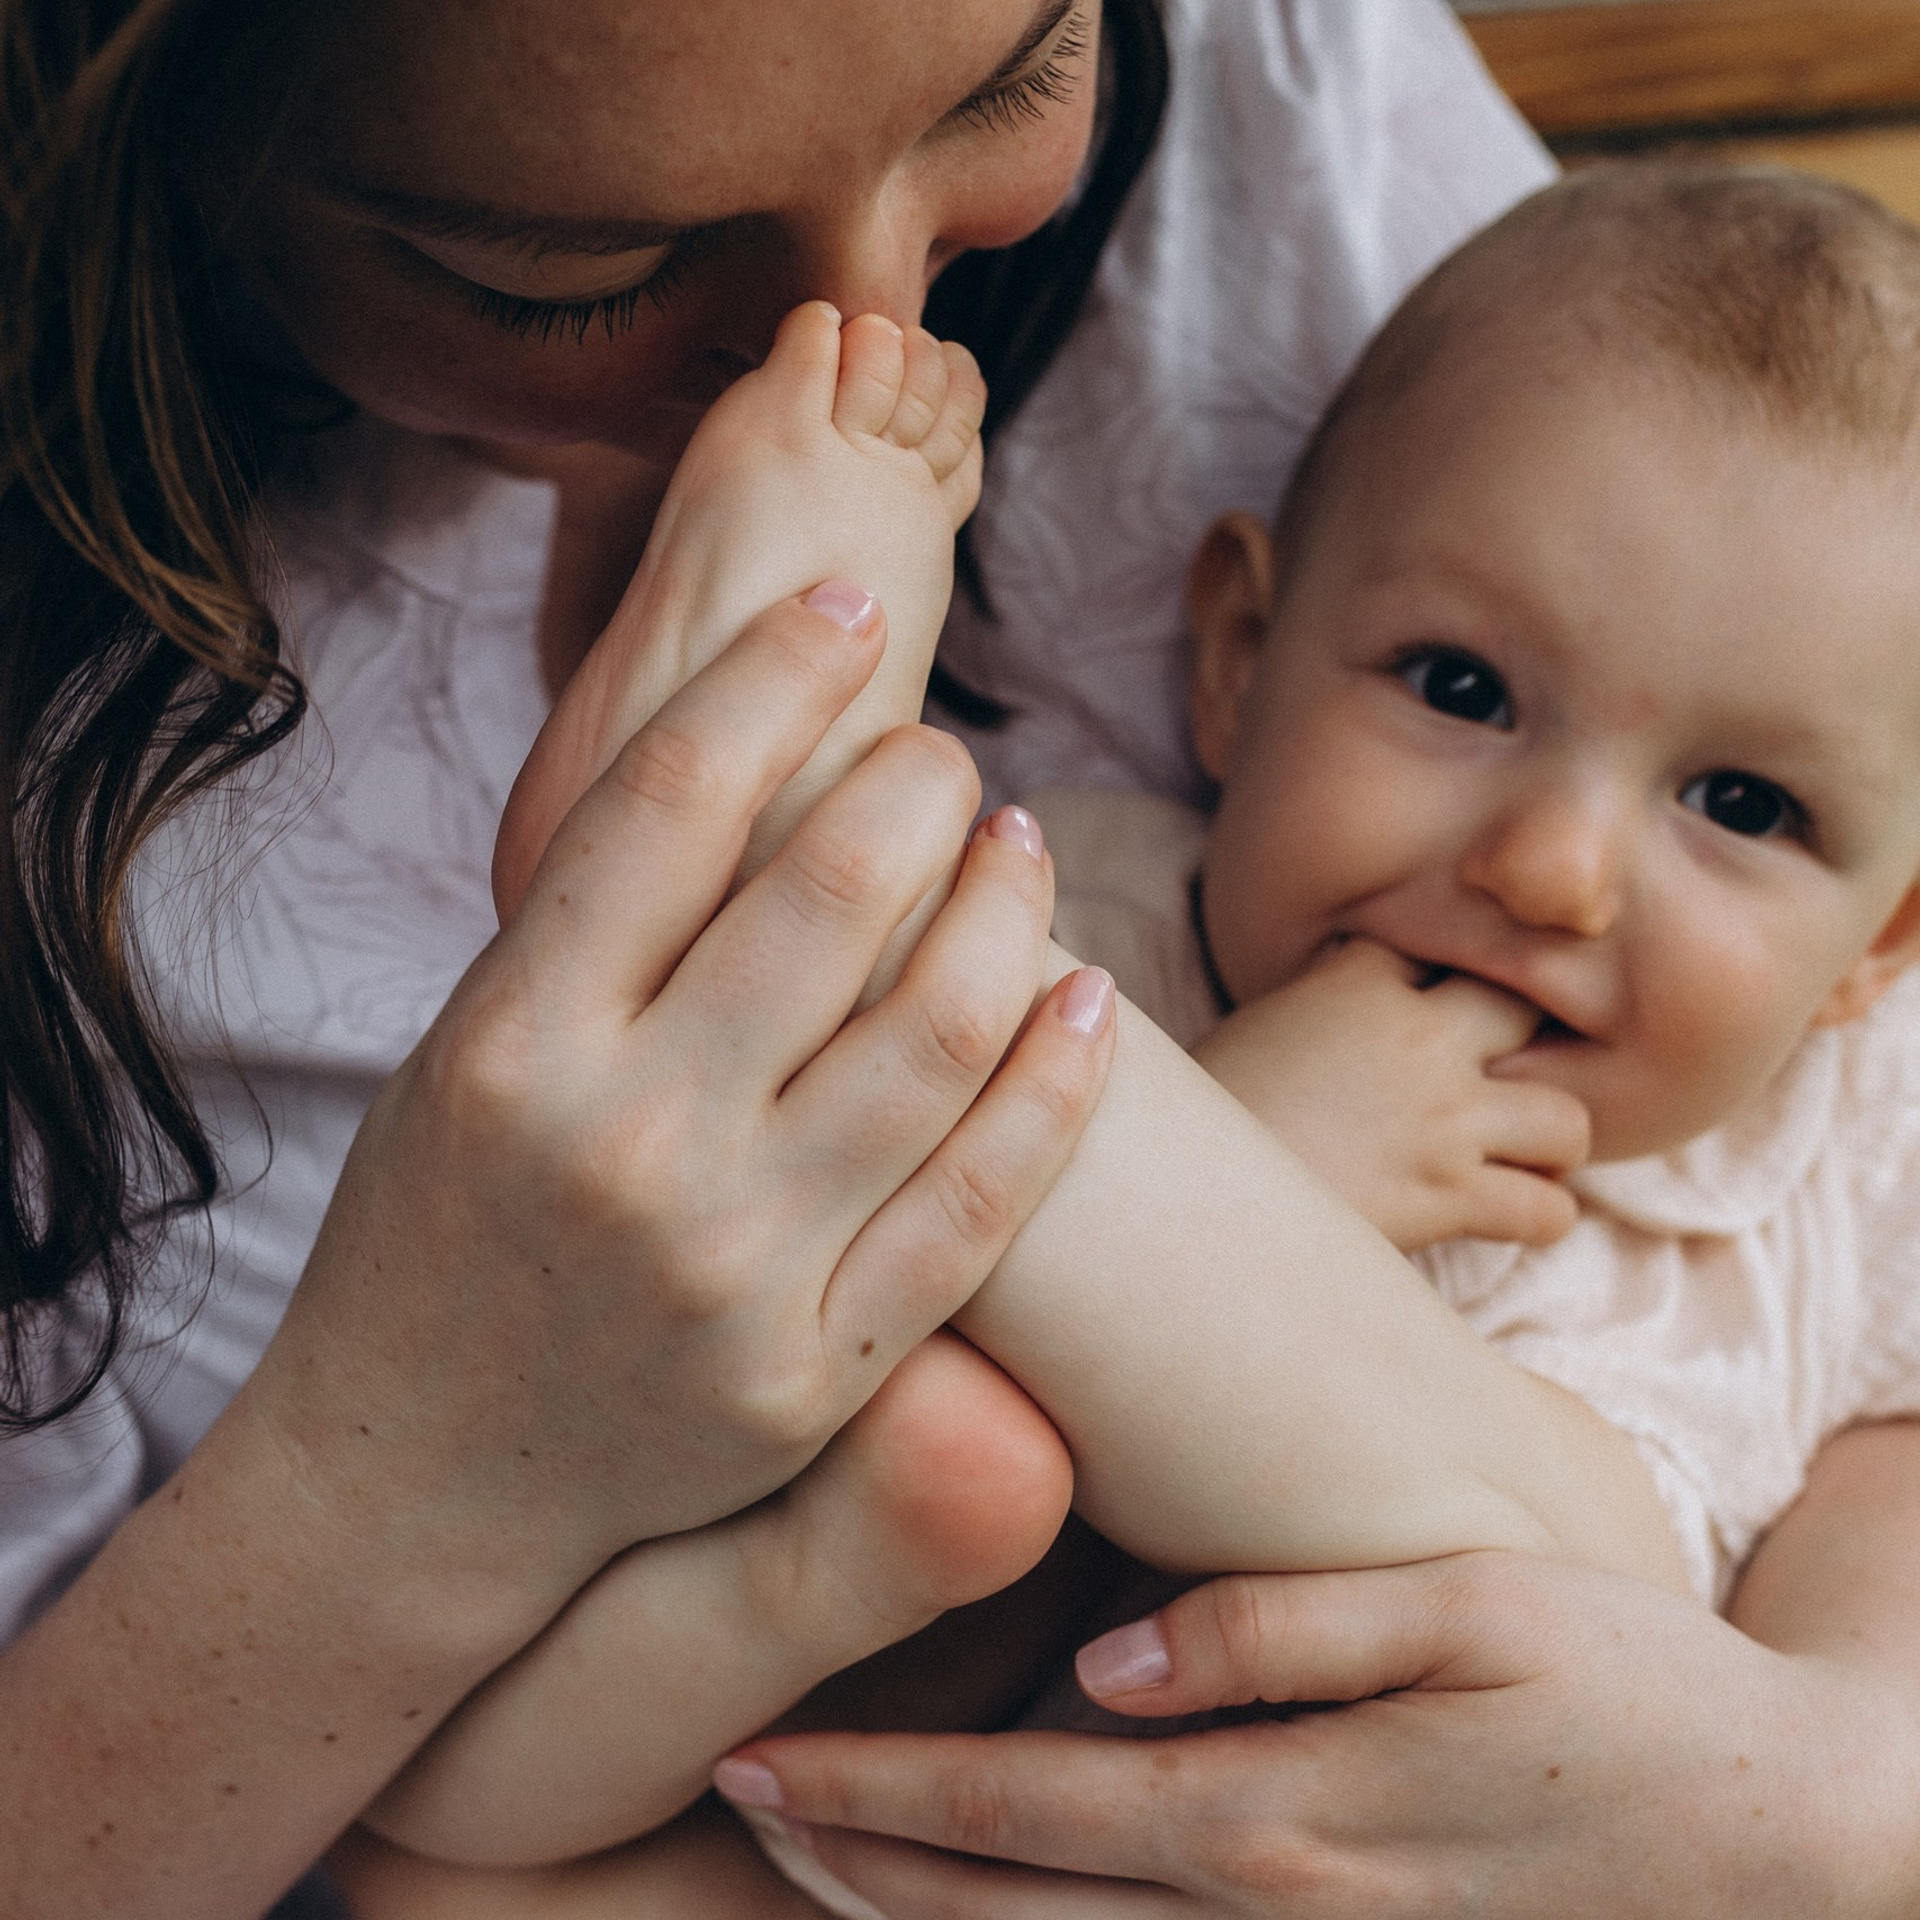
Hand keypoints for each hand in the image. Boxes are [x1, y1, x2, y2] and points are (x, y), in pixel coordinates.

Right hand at [243, 592, 1115, 1623]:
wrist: (419, 1474)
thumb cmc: (443, 1231)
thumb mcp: (467, 1053)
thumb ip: (596, 930)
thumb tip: (757, 759)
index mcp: (513, 1044)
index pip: (671, 800)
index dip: (775, 673)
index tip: (844, 606)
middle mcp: (627, 1146)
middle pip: (829, 895)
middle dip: (915, 780)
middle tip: (941, 752)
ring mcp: (735, 1269)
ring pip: (936, 1032)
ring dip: (1004, 901)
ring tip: (1014, 840)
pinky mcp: (817, 1368)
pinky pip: (981, 1201)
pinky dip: (1054, 1079)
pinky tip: (1080, 990)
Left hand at [723, 1552, 1919, 1917]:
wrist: (1792, 1849)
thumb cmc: (1631, 1697)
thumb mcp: (1470, 1612)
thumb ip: (1279, 1630)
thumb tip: (1107, 1652)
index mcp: (1277, 1818)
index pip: (1018, 1814)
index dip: (871, 1796)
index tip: (752, 1764)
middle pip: (1004, 1915)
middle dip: (852, 1867)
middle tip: (736, 1801)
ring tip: (807, 1859)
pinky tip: (979, 1912)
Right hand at [1191, 937, 1589, 1249]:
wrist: (1176, 1199)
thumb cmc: (1198, 1123)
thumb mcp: (1257, 1028)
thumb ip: (1324, 1011)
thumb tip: (1357, 1027)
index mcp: (1356, 980)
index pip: (1442, 954)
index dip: (1448, 991)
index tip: (1438, 1022)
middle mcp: (1415, 1036)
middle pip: (1527, 1013)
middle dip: (1523, 1050)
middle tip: (1497, 1088)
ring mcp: (1442, 1119)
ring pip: (1567, 1120)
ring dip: (1548, 1144)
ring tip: (1516, 1158)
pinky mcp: (1447, 1197)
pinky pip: (1548, 1210)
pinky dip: (1537, 1218)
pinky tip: (1504, 1217)